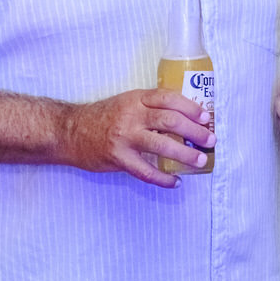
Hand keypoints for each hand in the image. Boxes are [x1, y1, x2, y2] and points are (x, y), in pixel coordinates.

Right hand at [60, 88, 213, 187]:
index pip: (169, 98)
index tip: (206, 117)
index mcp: (136, 99)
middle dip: (195, 131)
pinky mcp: (118, 158)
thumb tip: (185, 119)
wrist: (68, 131)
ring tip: (200, 160)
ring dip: (185, 154)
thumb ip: (150, 108)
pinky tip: (175, 182)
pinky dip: (163, 178)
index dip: (191, 107)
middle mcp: (131, 116)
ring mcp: (124, 138)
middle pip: (171, 121)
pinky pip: (146, 171)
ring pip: (162, 145)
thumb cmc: (102, 117)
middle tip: (210, 140)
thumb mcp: (126, 103)